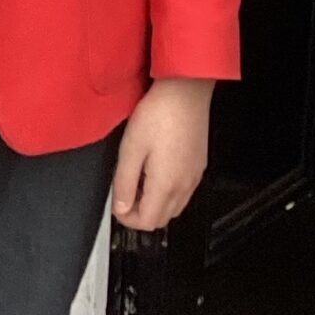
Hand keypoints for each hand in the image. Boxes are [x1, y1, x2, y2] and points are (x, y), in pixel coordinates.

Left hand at [112, 78, 213, 230]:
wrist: (186, 93)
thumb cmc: (157, 115)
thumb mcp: (130, 148)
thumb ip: (124, 182)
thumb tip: (121, 208)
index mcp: (166, 185)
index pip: (148, 221)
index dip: (128, 220)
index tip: (116, 206)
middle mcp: (184, 186)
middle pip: (162, 219)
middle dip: (140, 215)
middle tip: (124, 196)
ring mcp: (194, 177)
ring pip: (174, 208)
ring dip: (154, 205)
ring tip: (137, 183)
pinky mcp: (198, 166)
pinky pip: (183, 193)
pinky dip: (167, 194)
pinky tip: (154, 173)